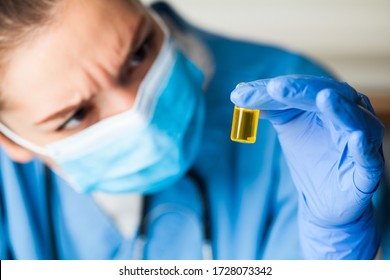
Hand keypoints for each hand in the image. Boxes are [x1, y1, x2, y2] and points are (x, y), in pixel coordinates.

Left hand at [231, 75, 384, 257]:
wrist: (323, 201)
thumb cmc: (309, 159)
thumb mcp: (287, 129)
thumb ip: (271, 108)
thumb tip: (241, 92)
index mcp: (330, 104)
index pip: (302, 88)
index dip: (274, 88)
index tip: (241, 93)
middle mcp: (349, 116)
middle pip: (328, 95)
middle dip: (301, 91)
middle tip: (274, 88)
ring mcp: (362, 142)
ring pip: (356, 120)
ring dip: (340, 110)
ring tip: (324, 98)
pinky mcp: (368, 169)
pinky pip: (368, 157)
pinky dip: (363, 147)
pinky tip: (355, 139)